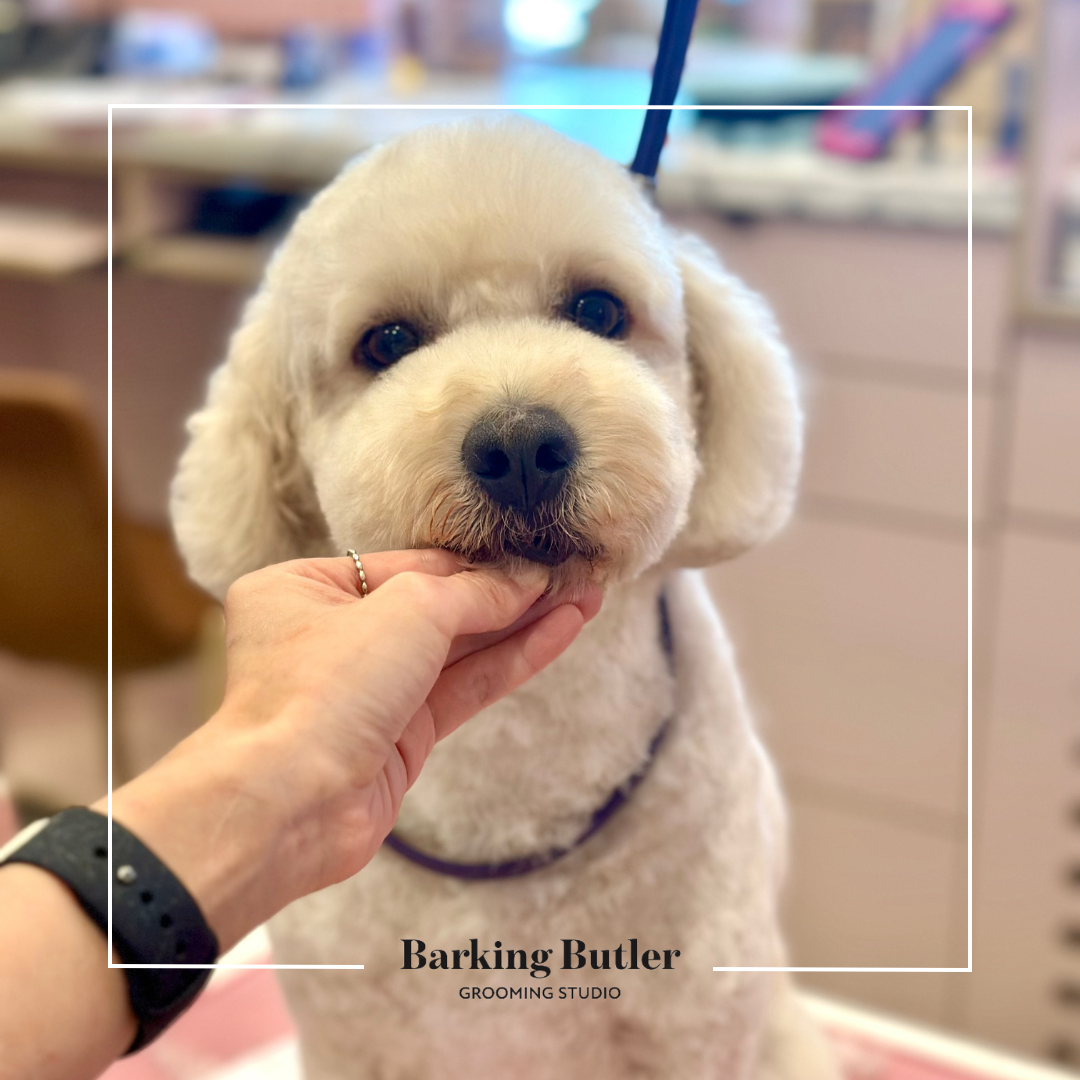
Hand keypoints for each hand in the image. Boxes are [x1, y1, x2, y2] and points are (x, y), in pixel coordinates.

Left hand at [103, 552, 600, 950]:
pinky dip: (511, 662)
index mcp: (306, 588)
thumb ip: (474, 592)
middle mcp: (333, 635)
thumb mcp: (407, 609)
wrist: (291, 802)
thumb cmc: (327, 685)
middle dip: (509, 593)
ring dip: (522, 625)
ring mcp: (367, 690)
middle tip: (574, 575)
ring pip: (459, 649)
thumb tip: (527, 580)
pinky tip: (561, 634)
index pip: (411, 564)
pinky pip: (464, 688)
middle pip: (439, 606)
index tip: (540, 555)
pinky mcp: (398, 737)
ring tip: (586, 599)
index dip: (479, 562)